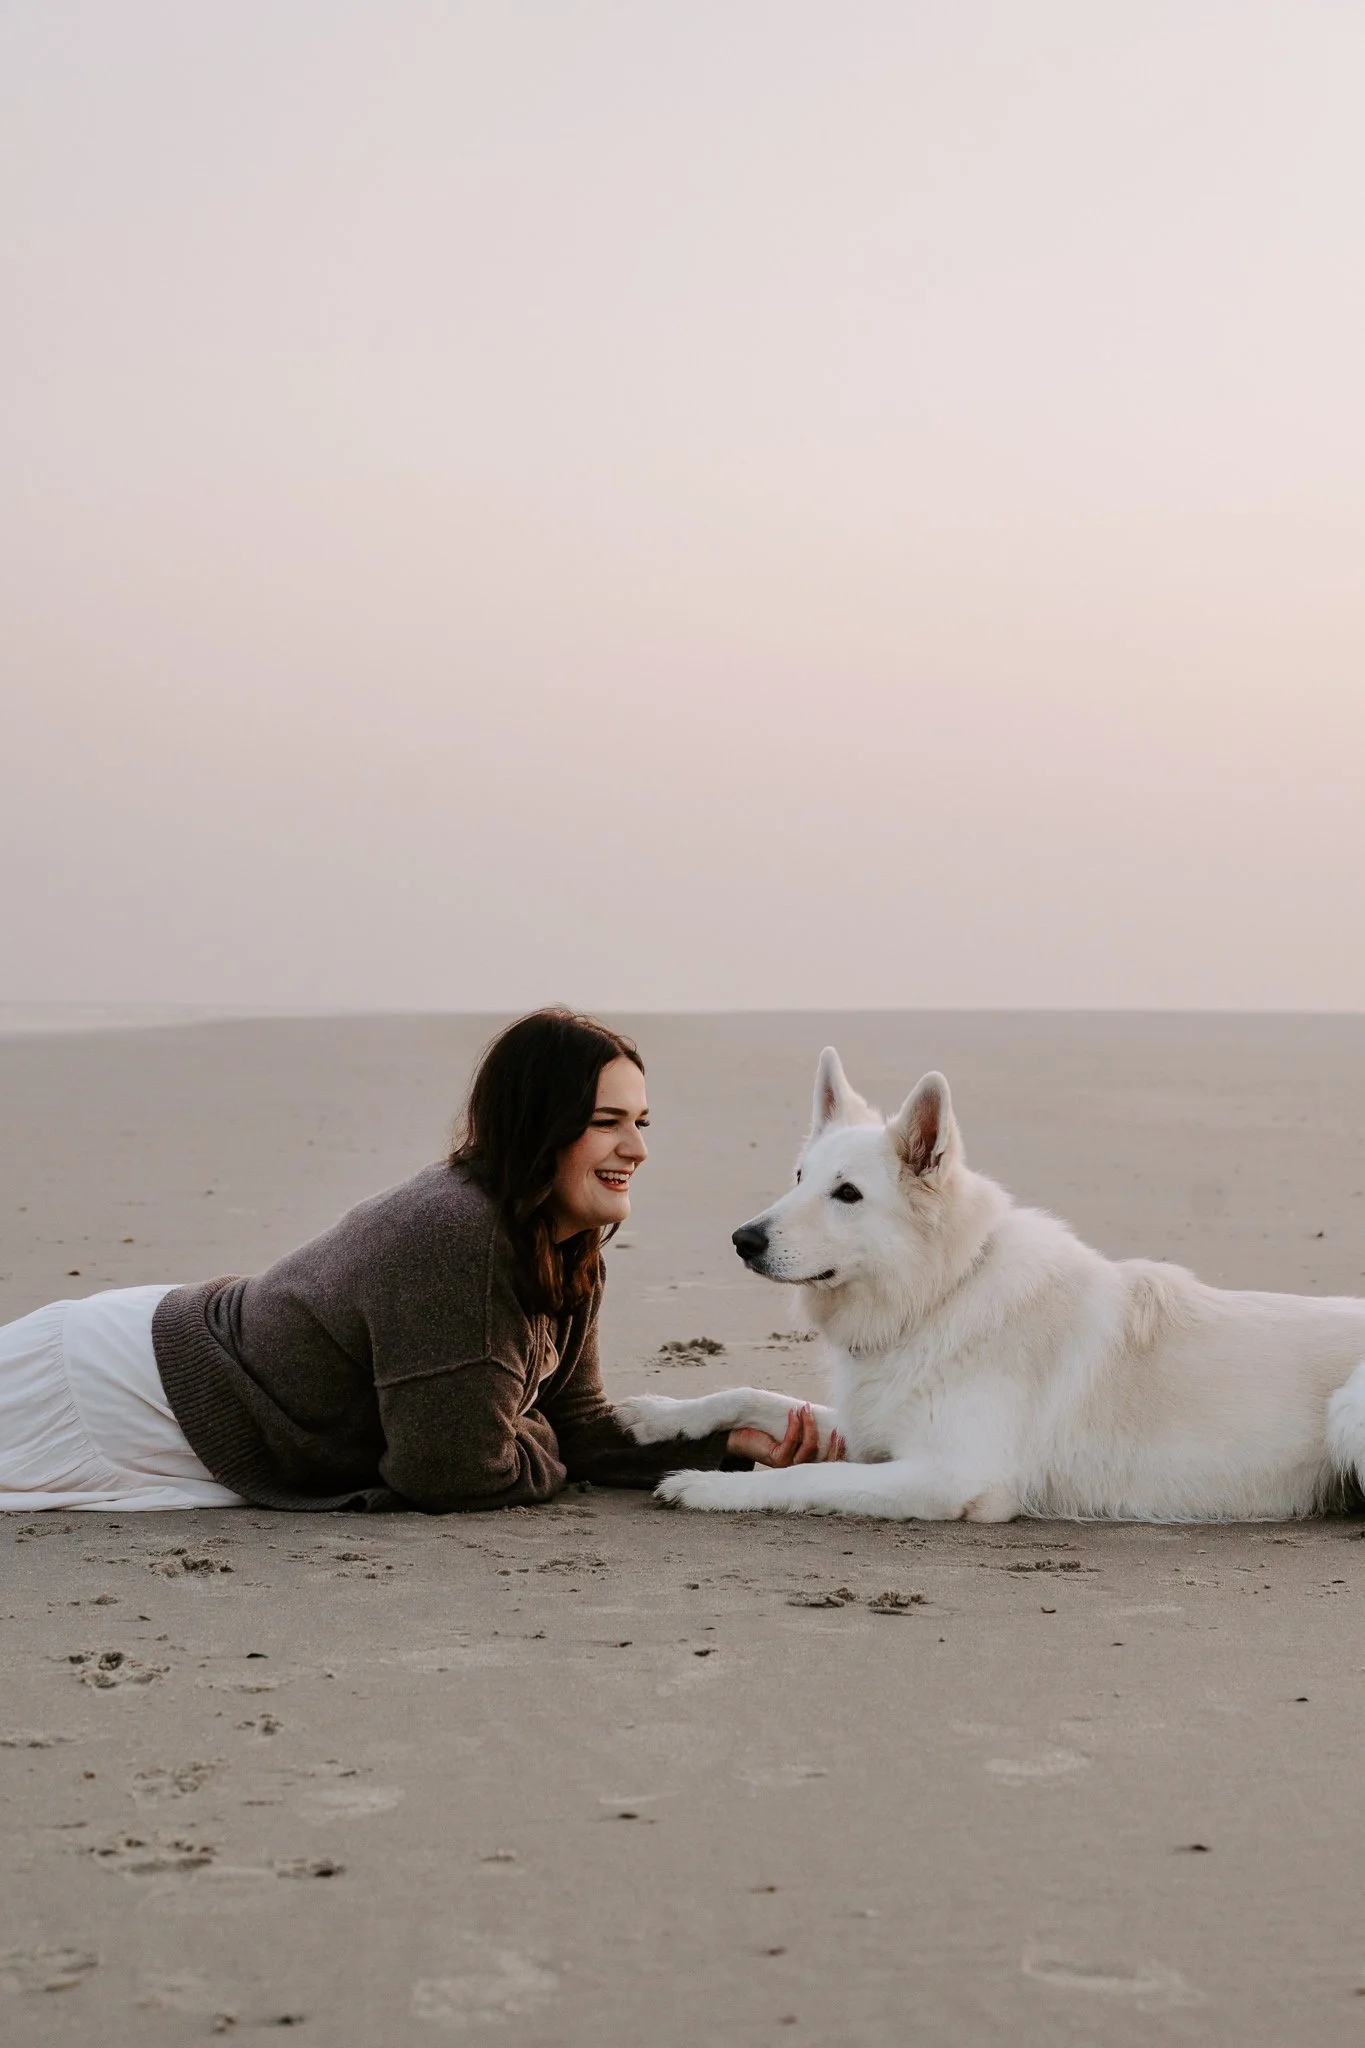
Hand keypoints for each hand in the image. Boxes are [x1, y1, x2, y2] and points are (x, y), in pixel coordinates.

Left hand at [727, 1405, 846, 1467]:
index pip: (828, 1465)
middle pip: (824, 1459)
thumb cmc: (767, 1435)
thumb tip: (823, 1418)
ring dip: (809, 1423)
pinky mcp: (778, 1458)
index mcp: (804, 1466)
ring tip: (806, 1407)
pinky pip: (792, 1439)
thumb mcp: (791, 1436)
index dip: (839, 1452)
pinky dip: (795, 1423)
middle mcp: (798, 1470)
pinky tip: (793, 1412)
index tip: (842, 1434)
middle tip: (833, 1424)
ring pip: (809, 1446)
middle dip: (831, 1441)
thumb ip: (806, 1434)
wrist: (741, 1440)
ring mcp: (788, 1466)